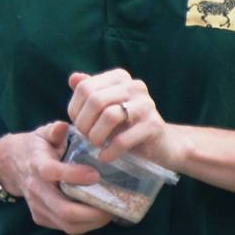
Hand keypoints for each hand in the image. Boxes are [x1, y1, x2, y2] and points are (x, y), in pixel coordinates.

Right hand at [0, 121, 114, 234]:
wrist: (10, 165)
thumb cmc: (34, 147)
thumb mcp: (42, 134)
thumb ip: (55, 130)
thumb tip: (64, 126)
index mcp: (36, 164)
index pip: (52, 172)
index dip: (74, 175)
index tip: (96, 175)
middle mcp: (35, 189)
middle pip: (63, 209)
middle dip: (92, 212)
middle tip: (113, 205)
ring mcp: (37, 206)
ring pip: (67, 224)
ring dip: (92, 222)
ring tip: (110, 212)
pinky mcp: (40, 217)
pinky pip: (66, 227)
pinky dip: (85, 225)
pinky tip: (98, 215)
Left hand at [66, 69, 183, 169]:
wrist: (161, 144)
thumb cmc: (126, 125)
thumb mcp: (105, 107)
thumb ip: (89, 93)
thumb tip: (73, 78)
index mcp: (120, 77)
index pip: (85, 87)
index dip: (74, 109)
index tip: (77, 124)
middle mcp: (134, 86)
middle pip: (95, 100)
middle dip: (84, 123)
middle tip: (85, 137)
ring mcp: (146, 105)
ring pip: (109, 116)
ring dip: (95, 136)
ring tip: (96, 145)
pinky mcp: (153, 126)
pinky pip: (123, 139)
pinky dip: (109, 151)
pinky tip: (105, 156)